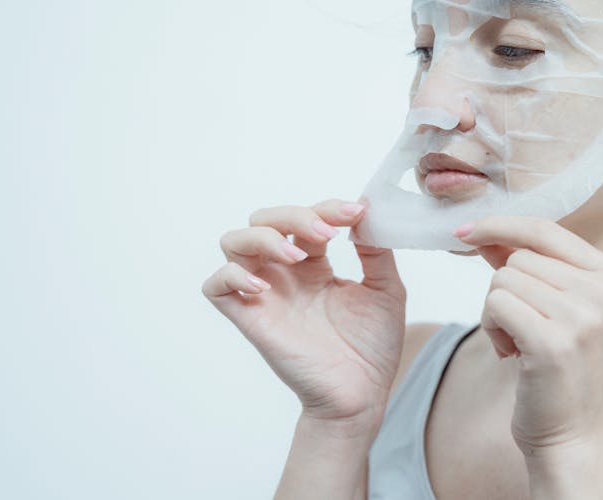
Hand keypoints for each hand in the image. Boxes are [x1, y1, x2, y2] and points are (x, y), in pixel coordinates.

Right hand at [202, 199, 406, 432]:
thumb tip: (367, 213)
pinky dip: (232, 275)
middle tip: (326, 233)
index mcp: (315, 265)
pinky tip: (263, 285)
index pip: (307, 219)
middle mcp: (285, 275)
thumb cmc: (372, 348)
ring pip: (233, 242)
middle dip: (293, 216)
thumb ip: (376, 251)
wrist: (361, 395)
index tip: (356, 213)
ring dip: (263, 238)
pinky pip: (216, 286)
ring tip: (297, 258)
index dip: (328, 208)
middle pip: (265, 221)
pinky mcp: (249, 318)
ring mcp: (265, 294)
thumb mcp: (386, 290)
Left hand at [454, 217, 602, 453]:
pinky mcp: (553, 340)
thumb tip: (486, 235)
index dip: (500, 226)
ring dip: (495, 312)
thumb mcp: (557, 310)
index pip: (545, 229)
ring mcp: (583, 315)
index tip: (465, 231)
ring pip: (502, 280)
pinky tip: (512, 354)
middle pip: (518, 257)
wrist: (574, 438)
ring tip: (520, 344)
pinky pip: (494, 304)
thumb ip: (527, 267)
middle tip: (520, 328)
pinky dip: (490, 328)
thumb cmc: (562, 373)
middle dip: (502, 289)